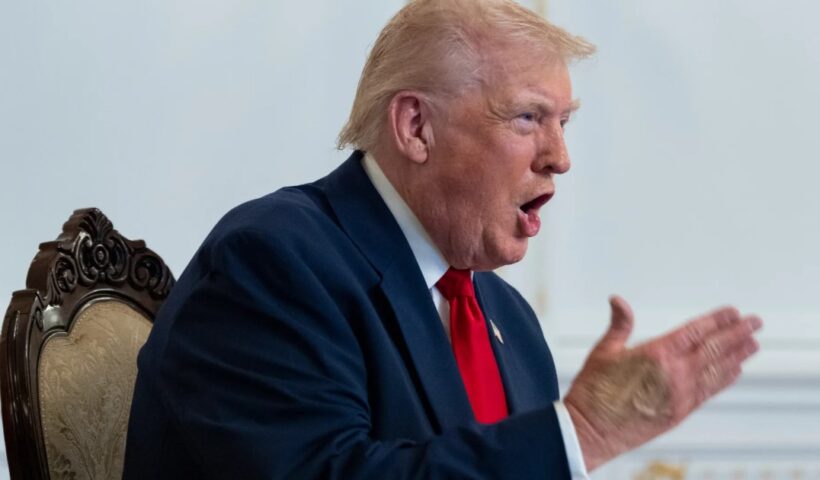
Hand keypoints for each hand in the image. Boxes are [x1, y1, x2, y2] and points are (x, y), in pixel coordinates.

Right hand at [563, 296, 761, 470]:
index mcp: (656, 354)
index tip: (732, 312)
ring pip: (718, 370)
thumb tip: (618, 301)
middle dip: (737, 333)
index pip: (696, 331)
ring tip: (753, 343)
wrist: (591, 430)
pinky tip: (734, 370)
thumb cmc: (594, 392)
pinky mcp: (680, 412)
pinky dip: (725, 378)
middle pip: (714, 348)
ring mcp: (680, 394)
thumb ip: (620, 324)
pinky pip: (710, 391)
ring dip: (737, 355)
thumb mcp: (604, 351)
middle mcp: (674, 373)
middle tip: (754, 322)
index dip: (717, 320)